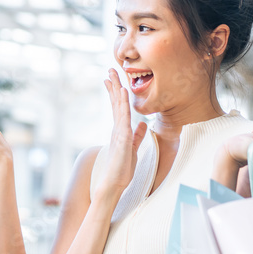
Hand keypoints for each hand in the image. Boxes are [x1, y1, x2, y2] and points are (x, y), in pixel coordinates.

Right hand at [98, 69, 147, 195]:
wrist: (114, 183)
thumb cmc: (122, 169)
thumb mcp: (133, 148)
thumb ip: (138, 135)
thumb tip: (143, 124)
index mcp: (120, 131)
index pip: (117, 108)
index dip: (115, 93)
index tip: (113, 80)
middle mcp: (118, 128)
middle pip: (115, 103)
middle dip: (113, 86)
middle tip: (109, 70)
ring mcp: (119, 132)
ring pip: (118, 106)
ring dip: (116, 89)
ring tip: (114, 74)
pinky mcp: (122, 137)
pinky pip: (123, 116)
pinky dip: (122, 103)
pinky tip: (122, 92)